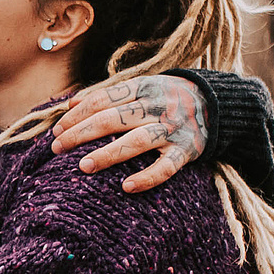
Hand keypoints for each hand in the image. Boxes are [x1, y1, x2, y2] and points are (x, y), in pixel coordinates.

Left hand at [49, 72, 207, 190]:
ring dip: (109, 153)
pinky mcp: (187, 151)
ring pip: (137, 141)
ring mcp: (172, 129)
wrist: (217, 104)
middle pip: (113, 119)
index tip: (56, 130)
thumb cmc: (167, 98)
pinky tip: (126, 187)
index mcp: (142, 88)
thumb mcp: (141, 87)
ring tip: (83, 166)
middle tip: (57, 148)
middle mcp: (156, 106)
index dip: (77, 114)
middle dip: (81, 133)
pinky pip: (166, 167)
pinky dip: (147, 178)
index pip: (102, 100)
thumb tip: (70, 101)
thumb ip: (108, 94)